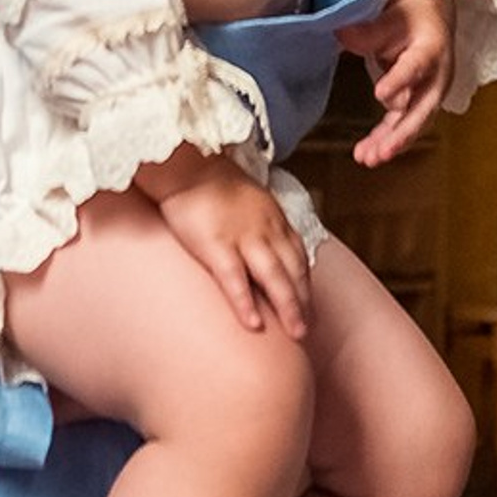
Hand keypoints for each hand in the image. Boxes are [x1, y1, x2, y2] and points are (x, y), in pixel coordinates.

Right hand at [136, 147, 309, 341]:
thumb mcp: (248, 197)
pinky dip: (246, 303)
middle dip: (303, 302)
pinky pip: (235, 279)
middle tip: (310, 331)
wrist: (186, 162)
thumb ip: (260, 221)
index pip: (298, 255)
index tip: (310, 306)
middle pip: (292, 270)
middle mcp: (264, 228)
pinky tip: (254, 324)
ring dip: (288, 307)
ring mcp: (242, 236)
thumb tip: (265, 247)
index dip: (305, 283)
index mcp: (272, 217)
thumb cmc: (211, 180)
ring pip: (274, 277)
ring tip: (296, 333)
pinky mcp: (216, 244)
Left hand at [337, 0, 452, 166]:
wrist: (432, 20)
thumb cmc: (413, 18)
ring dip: (392, 143)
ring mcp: (430, 94)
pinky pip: (403, 125)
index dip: (400, 81)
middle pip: (421, 109)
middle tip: (381, 151)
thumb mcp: (392, 16)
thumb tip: (342, 34)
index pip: (416, 67)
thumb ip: (369, 31)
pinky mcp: (419, 104)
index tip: (380, 94)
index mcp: (431, 49)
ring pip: (413, 123)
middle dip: (401, 133)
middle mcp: (436, 77)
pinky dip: (387, 140)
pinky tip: (368, 153)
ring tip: (369, 158)